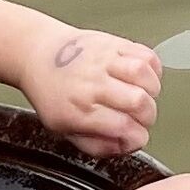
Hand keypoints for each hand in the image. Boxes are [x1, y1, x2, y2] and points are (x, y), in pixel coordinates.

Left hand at [23, 25, 160, 153]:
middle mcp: (92, 84)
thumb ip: (94, 144)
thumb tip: (123, 147)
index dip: (137, 138)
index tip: (135, 137)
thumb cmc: (50, 91)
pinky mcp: (112, 43)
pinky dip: (152, 68)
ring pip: (143, 74)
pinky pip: (144, 54)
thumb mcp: (62, 128)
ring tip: (143, 95)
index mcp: (79, 111)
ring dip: (151, 90)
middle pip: (139, 102)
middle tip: (141, 117)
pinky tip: (143, 78)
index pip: (124, 128)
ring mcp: (103, 61)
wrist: (36, 53)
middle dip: (147, 116)